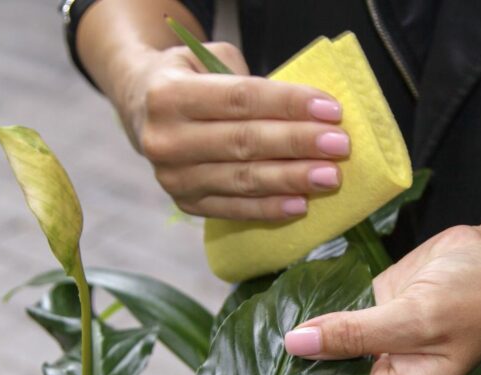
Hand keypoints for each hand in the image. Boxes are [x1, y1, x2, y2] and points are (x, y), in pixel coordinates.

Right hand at [118, 43, 349, 220]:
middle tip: (339, 146)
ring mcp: (173, 178)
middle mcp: (165, 139)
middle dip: (297, 143)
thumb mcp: (209, 59)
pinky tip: (301, 205)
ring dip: (291, 179)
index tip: (331, 110)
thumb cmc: (191, 80)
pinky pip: (234, 209)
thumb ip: (248, 80)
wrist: (142, 110)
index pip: (241, 99)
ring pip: (242, 180)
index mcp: (169, 95)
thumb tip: (306, 111)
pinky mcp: (185, 204)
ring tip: (329, 177)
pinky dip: (269, 209)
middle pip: (244, 142)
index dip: (289, 105)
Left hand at [283, 224, 480, 374]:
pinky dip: (308, 318)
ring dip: (295, 351)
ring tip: (240, 355)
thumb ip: (355, 333)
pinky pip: (330, 319)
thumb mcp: (415, 318)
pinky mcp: (367, 310)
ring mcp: (372, 343)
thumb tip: (296, 343)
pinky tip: (268, 318)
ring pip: (323, 354)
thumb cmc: (476, 297)